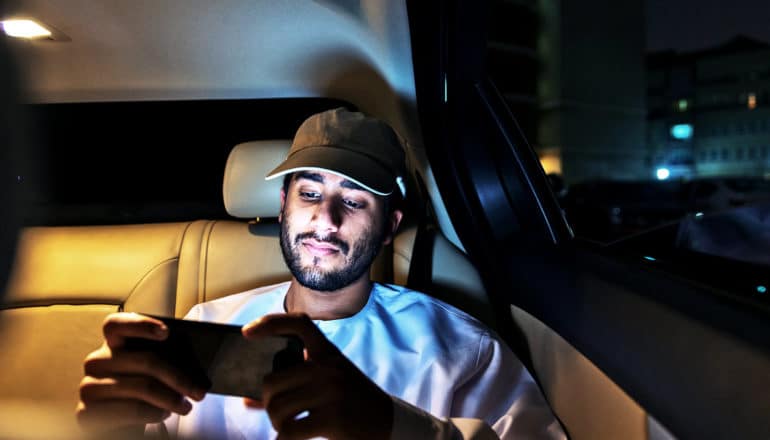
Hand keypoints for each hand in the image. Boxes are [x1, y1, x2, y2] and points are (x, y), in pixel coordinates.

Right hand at [76, 313, 209, 433]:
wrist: (122, 420)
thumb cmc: (143, 387)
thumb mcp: (153, 370)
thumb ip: (164, 358)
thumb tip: (194, 363)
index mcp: (113, 343)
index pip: (116, 324)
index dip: (141, 325)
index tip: (167, 332)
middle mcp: (96, 361)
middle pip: (144, 360)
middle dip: (178, 377)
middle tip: (199, 391)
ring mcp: (89, 387)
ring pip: (141, 387)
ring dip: (170, 398)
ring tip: (186, 406)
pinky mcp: (86, 413)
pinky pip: (130, 410)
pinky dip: (153, 413)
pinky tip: (163, 414)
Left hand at [243, 313, 392, 439]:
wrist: (388, 422)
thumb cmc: (353, 401)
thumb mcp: (331, 383)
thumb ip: (296, 383)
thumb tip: (249, 399)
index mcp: (328, 353)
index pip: (298, 324)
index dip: (270, 323)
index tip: (248, 332)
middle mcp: (328, 368)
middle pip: (272, 381)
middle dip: (267, 402)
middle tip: (276, 412)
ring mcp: (330, 392)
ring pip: (278, 408)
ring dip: (276, 423)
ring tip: (286, 426)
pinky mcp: (332, 418)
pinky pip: (290, 430)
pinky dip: (284, 438)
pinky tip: (289, 438)